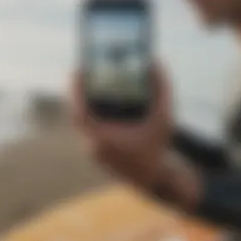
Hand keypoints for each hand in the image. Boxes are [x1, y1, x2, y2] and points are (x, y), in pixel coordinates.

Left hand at [71, 65, 172, 188]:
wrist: (155, 177)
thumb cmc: (158, 147)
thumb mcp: (164, 117)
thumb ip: (163, 90)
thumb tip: (158, 63)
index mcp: (104, 140)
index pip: (80, 114)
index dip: (75, 91)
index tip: (77, 70)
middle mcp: (95, 146)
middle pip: (78, 115)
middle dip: (78, 92)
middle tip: (83, 71)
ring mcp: (94, 151)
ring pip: (82, 122)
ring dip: (84, 102)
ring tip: (90, 81)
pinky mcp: (98, 152)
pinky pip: (89, 128)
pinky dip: (91, 113)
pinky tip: (100, 99)